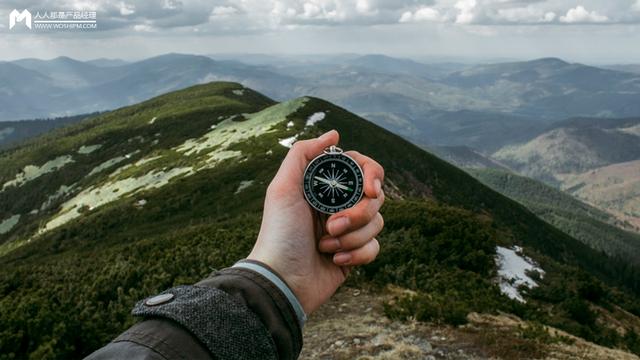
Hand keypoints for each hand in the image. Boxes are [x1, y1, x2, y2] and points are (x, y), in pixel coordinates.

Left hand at [247, 130, 384, 313]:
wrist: (282, 280)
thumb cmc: (279, 233)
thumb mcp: (282, 188)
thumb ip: (303, 154)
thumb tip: (335, 133)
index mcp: (324, 187)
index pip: (362, 169)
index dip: (372, 176)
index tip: (369, 189)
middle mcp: (338, 205)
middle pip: (375, 197)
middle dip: (357, 213)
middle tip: (332, 225)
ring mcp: (348, 230)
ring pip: (377, 223)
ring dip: (352, 237)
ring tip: (325, 246)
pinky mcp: (354, 255)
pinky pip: (375, 247)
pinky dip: (357, 255)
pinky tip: (335, 261)